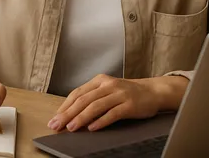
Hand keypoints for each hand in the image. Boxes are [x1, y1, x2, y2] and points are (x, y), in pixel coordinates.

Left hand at [48, 75, 165, 132]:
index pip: (78, 93)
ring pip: (96, 106)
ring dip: (81, 118)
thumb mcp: (108, 91)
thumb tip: (71, 115)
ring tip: (71, 128)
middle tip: (57, 125)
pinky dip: (101, 121)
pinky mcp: (129, 104)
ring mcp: (119, 94)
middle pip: (84, 100)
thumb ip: (92, 99)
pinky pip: (112, 113)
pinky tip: (92, 128)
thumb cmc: (127, 94)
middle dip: (68, 114)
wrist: (153, 92)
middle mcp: (108, 85)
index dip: (65, 106)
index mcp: (100, 80)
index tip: (55, 118)